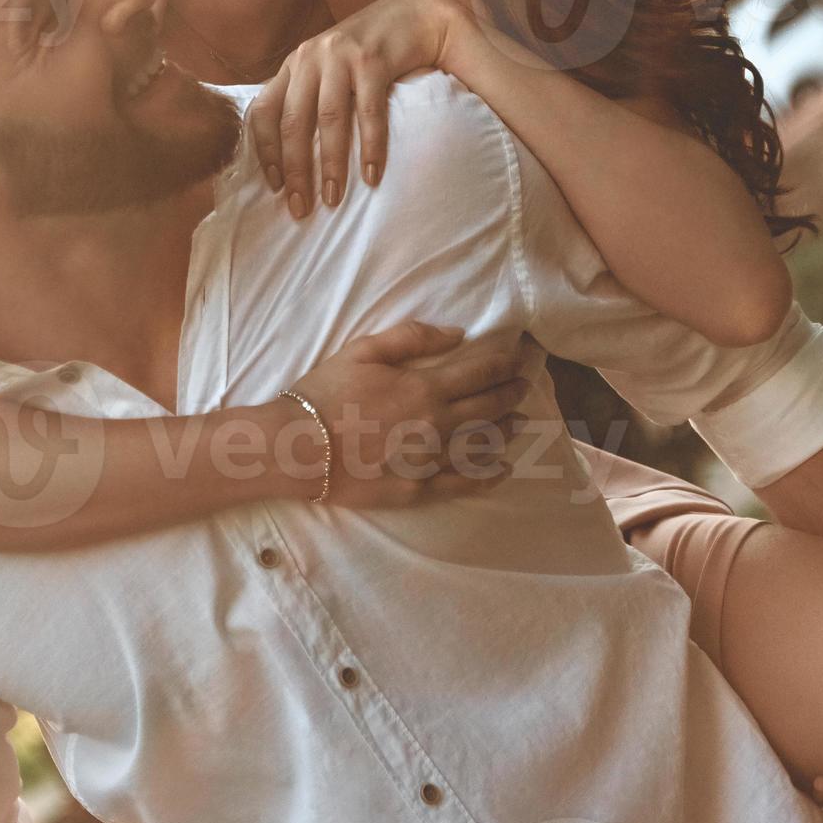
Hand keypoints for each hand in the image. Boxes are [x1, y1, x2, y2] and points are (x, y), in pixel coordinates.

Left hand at [246, 0, 478, 216]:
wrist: (414, 15)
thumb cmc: (368, 52)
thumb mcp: (328, 67)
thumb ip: (308, 96)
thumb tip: (289, 154)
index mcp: (294, 64)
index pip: (264, 110)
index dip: (265, 151)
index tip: (273, 186)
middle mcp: (310, 57)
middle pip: (294, 123)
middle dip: (295, 170)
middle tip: (300, 209)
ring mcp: (341, 56)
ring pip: (328, 120)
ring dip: (330, 164)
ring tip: (333, 198)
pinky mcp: (372, 60)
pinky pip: (367, 112)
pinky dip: (369, 146)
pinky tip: (371, 174)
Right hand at [286, 321, 527, 508]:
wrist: (296, 446)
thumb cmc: (325, 393)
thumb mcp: (363, 350)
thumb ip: (412, 338)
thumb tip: (458, 334)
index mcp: (424, 387)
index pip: (480, 372)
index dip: (505, 363)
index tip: (520, 356)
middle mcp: (436, 424)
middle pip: (488, 406)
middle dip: (511, 392)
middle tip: (526, 383)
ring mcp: (429, 460)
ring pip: (482, 444)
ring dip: (505, 429)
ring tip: (519, 420)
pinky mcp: (416, 488)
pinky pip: (461, 483)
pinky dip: (487, 475)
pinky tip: (502, 469)